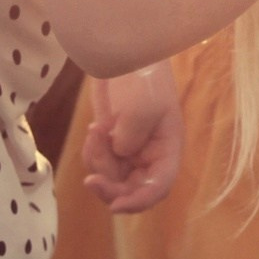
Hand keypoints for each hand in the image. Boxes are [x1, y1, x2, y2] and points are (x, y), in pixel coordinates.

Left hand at [83, 62, 183, 213]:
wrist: (121, 52)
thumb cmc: (142, 76)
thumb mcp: (142, 104)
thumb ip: (132, 137)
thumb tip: (120, 155)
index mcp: (167, 148)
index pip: (159, 186)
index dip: (140, 201)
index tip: (115, 206)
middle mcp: (150, 153)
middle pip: (132, 189)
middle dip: (111, 188)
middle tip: (91, 180)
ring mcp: (130, 148)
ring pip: (112, 176)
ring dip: (99, 162)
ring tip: (96, 131)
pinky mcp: (111, 141)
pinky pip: (99, 162)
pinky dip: (92, 152)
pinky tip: (95, 128)